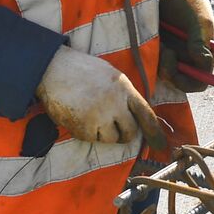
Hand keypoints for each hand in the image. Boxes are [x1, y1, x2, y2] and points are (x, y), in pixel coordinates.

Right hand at [37, 45, 167, 147]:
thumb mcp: (110, 76)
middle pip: (130, 132)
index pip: (146, 114)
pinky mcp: (84, 128)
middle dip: (124, 134)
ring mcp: (100, 117)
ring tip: (91, 115)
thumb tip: (133, 116)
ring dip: (104, 133)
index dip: (154, 132)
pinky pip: (92, 139)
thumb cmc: (82, 71)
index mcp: (125, 88)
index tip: (161, 145)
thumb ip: (123, 95)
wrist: (53, 68)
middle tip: (115, 128)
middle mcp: (115, 103)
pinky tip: (78, 116)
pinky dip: (87, 132)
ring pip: (111, 139)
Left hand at [159, 0, 213, 92]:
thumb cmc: (192, 3)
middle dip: (169, 71)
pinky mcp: (159, 48)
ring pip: (163, 71)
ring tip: (160, 41)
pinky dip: (150, 55)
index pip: (199, 82)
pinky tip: (153, 38)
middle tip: (165, 52)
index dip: (187, 83)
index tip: (174, 71)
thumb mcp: (199, 21)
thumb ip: (200, 42)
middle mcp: (189, 58)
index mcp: (204, 55)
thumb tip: (203, 62)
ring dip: (159, 61)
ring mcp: (173, 54)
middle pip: (178, 80)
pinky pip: (152, 61)